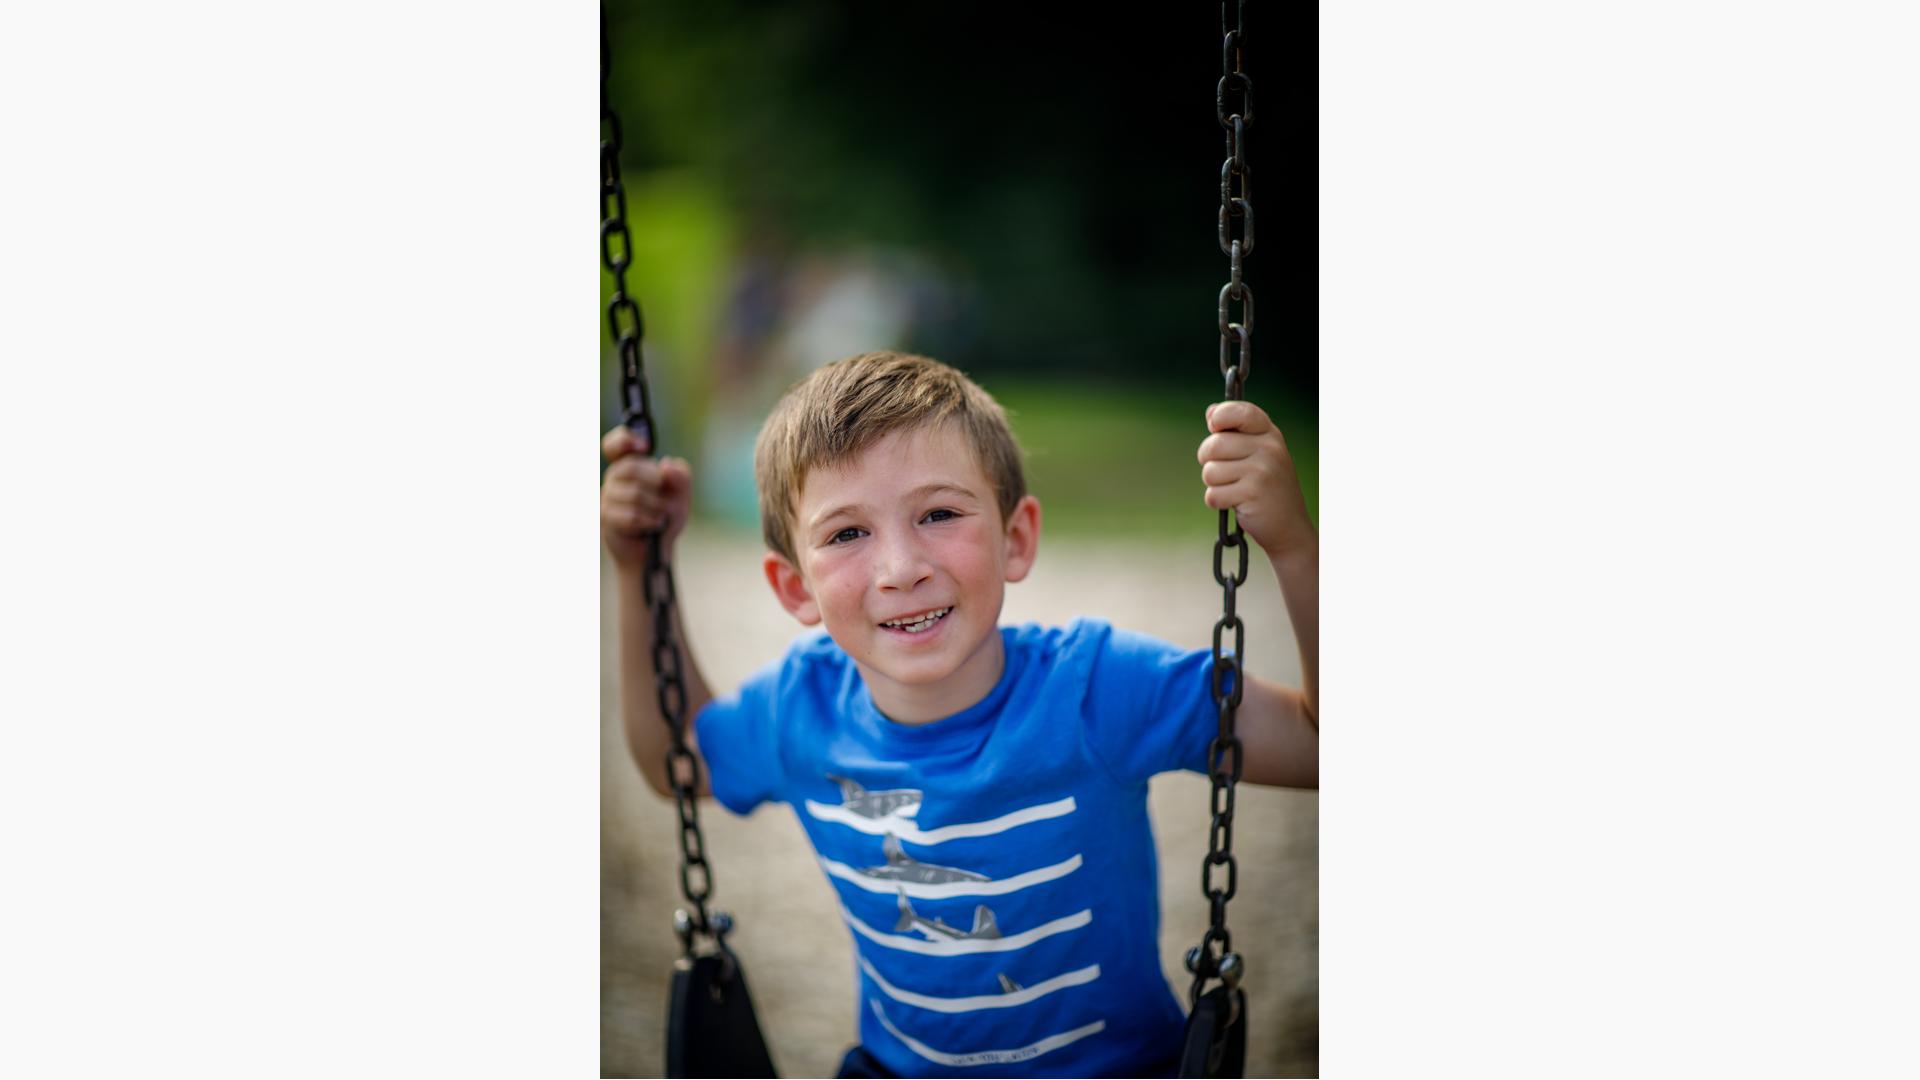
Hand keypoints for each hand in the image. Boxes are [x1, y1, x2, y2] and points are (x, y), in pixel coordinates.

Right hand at [601, 425, 692, 567]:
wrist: (656, 550)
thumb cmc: (666, 518)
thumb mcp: (681, 496)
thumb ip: (680, 477)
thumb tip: (666, 465)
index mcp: (631, 466)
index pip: (615, 444)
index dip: (624, 439)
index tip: (644, 448)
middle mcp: (615, 478)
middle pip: (631, 467)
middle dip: (656, 483)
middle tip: (666, 499)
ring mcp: (607, 497)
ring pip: (634, 494)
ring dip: (656, 508)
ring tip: (660, 518)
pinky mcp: (605, 516)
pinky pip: (630, 514)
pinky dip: (648, 522)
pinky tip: (652, 527)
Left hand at [1197, 401, 1313, 559]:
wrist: (1289, 526)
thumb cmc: (1267, 487)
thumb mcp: (1259, 453)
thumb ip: (1236, 431)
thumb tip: (1211, 412)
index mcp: (1269, 433)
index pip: (1239, 411)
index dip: (1219, 418)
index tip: (1215, 428)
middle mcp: (1269, 448)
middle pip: (1213, 445)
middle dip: (1209, 460)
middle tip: (1225, 471)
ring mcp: (1262, 470)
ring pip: (1210, 471)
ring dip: (1215, 484)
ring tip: (1235, 489)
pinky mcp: (1252, 494)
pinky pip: (1213, 494)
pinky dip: (1218, 502)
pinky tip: (1236, 503)